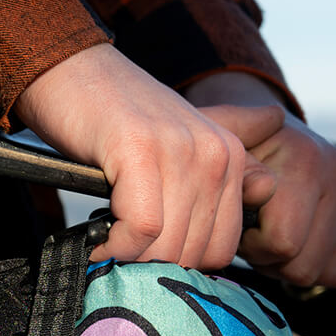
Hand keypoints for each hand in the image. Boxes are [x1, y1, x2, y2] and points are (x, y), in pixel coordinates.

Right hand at [12, 45, 281, 266]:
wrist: (68, 70)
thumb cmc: (115, 116)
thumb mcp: (177, 141)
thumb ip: (224, 168)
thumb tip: (268, 183)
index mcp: (230, 154)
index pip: (221, 250)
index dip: (179, 265)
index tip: (146, 256)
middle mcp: (214, 152)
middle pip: (193, 252)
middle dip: (151, 266)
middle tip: (121, 252)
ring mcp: (179, 150)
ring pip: (167, 245)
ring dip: (129, 259)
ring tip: (107, 245)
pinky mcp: (140, 151)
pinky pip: (141, 228)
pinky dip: (115, 246)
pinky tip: (98, 239)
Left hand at [185, 72, 335, 286]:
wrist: (271, 133)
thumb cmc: (237, 154)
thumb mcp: (222, 155)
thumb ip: (231, 170)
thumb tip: (261, 187)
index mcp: (304, 161)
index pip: (283, 243)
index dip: (253, 248)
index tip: (242, 230)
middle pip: (306, 267)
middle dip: (273, 262)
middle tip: (260, 239)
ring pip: (333, 274)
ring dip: (299, 266)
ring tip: (281, 240)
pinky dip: (330, 266)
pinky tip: (308, 245)